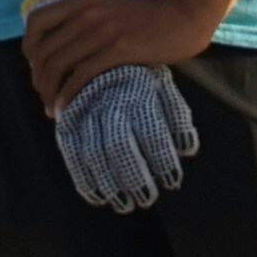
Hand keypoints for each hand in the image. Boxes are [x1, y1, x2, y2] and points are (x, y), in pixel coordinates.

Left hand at [26, 0, 220, 109]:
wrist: (184, 15)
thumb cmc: (149, 15)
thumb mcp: (111, 5)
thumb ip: (87, 15)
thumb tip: (64, 41)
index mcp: (82, 0)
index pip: (36, 21)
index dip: (28, 47)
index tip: (34, 66)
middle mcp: (87, 13)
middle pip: (44, 50)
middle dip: (38, 78)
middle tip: (44, 96)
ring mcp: (102, 30)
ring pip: (58, 64)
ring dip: (49, 91)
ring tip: (52, 107)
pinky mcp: (118, 49)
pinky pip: (81, 75)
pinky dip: (68, 94)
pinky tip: (66, 107)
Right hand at [50, 60, 199, 213]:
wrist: (96, 51)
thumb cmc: (138, 74)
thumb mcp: (162, 84)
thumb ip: (176, 115)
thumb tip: (188, 149)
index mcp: (138, 93)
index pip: (152, 132)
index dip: (163, 160)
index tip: (172, 182)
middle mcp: (110, 103)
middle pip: (120, 146)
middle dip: (134, 177)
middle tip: (147, 199)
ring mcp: (86, 112)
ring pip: (94, 153)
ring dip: (109, 184)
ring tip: (125, 205)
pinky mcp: (68, 121)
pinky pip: (71, 153)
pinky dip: (83, 178)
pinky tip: (97, 197)